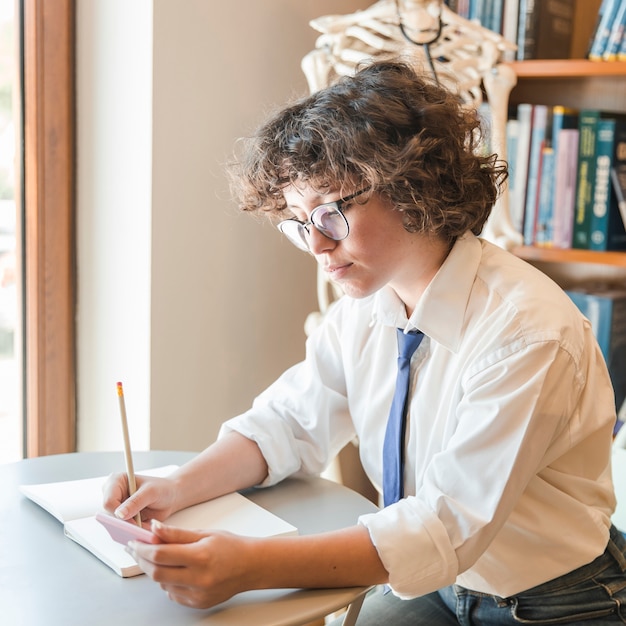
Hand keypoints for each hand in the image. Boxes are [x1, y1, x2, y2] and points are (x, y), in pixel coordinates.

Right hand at [102, 473, 178, 524]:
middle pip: (109, 514)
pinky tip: (142, 526)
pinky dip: (132, 530)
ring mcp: (117, 506)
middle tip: (140, 523)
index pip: (108, 501)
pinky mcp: (122, 517)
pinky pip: (121, 528)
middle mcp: (113, 493)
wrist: (171, 496)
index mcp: (116, 481)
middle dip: (124, 522)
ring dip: (129, 527)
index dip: (118, 513)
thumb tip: (119, 514)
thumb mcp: (150, 492)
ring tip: (143, 523)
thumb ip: (135, 502)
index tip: (132, 519)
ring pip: (114, 523)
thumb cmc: (162, 488)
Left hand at [126, 522, 253, 608]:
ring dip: (154, 570)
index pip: (161, 554)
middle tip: (136, 549)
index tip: (134, 542)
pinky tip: (173, 570)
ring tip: (156, 557)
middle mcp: (198, 579)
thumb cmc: (231, 547)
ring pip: (162, 584)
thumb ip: (176, 533)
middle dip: (142, 560)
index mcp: (200, 557)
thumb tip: (153, 528)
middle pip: (156, 572)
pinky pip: (172, 593)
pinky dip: (167, 581)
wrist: (251, 566)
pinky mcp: (197, 604)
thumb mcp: (204, 533)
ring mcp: (197, 594)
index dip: (142, 548)